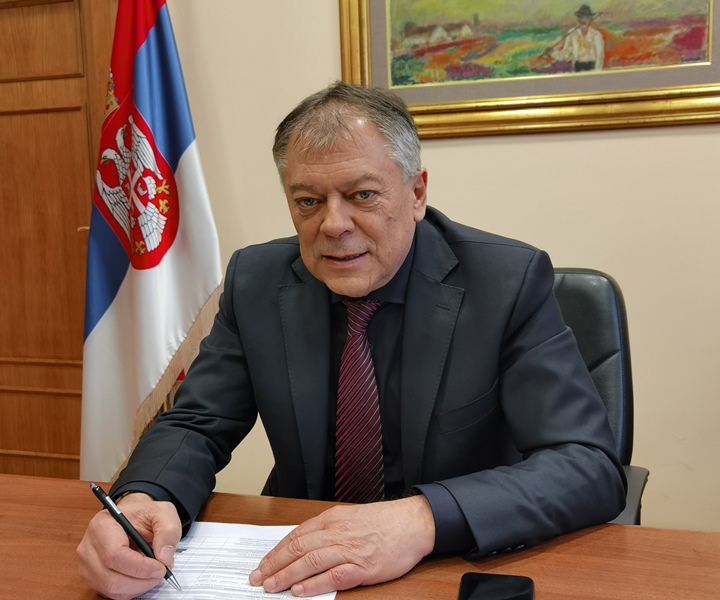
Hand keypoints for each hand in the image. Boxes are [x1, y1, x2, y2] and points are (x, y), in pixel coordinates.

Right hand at [77, 492, 181, 599]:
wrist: (133, 518)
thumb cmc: (144, 515)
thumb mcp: (163, 513)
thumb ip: (168, 532)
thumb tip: (164, 559)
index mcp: (102, 525)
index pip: (114, 555)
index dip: (139, 567)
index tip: (160, 567)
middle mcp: (89, 547)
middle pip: (110, 578)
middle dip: (141, 581)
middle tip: (161, 572)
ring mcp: (87, 566)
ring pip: (111, 589)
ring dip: (138, 587)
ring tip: (152, 573)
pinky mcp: (93, 579)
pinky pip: (112, 594)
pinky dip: (132, 590)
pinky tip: (142, 576)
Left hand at [249, 495, 434, 595]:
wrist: (412, 523)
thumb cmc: (383, 521)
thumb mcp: (350, 517)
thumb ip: (328, 529)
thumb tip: (304, 544)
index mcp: (332, 519)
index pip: (296, 536)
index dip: (276, 552)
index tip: (262, 564)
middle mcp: (337, 532)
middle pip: (297, 549)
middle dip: (274, 565)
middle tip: (257, 579)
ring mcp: (349, 550)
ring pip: (309, 562)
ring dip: (286, 576)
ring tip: (271, 587)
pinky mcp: (362, 566)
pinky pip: (332, 576)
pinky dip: (313, 584)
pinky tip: (299, 591)